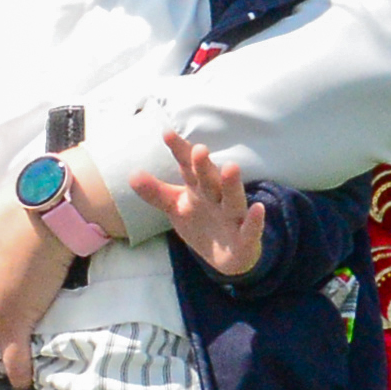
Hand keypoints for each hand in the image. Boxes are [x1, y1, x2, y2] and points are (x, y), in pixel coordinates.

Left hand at [127, 130, 265, 278]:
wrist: (227, 256)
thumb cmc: (202, 223)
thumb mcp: (176, 207)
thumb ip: (156, 193)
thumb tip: (132, 174)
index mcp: (199, 189)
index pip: (188, 167)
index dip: (179, 151)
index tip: (166, 132)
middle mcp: (217, 198)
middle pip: (210, 179)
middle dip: (204, 165)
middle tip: (198, 149)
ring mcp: (233, 217)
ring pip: (233, 199)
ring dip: (231, 184)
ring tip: (231, 166)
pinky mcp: (245, 238)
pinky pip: (251, 229)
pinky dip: (255, 220)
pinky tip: (259, 209)